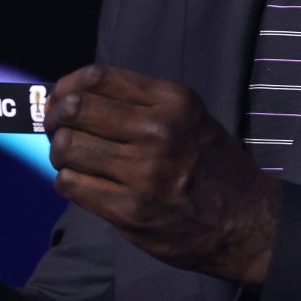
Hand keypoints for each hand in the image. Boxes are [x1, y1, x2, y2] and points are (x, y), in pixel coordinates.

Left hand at [48, 65, 280, 287]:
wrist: (245, 222)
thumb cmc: (212, 167)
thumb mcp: (189, 118)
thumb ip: (140, 104)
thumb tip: (72, 97)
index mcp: (173, 102)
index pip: (97, 78)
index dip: (66, 86)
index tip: (59, 97)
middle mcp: (158, 132)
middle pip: (75, 109)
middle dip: (56, 118)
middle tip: (57, 129)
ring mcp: (143, 173)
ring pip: (67, 147)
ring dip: (61, 153)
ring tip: (73, 159)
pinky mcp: (130, 210)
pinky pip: (71, 184)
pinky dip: (68, 181)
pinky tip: (84, 182)